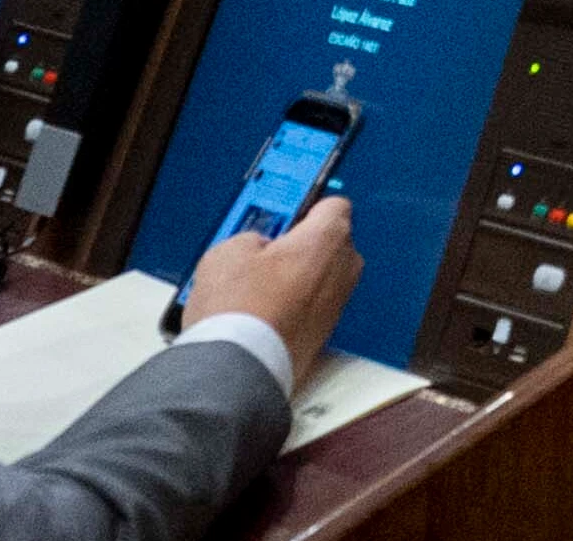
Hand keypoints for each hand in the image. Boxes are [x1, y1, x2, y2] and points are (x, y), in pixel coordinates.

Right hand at [187, 195, 364, 367]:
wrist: (238, 368)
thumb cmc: (239, 311)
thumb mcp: (228, 250)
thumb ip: (253, 236)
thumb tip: (257, 246)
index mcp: (328, 238)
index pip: (331, 205)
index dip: (303, 208)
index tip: (285, 212)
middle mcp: (344, 270)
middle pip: (327, 243)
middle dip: (298, 245)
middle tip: (262, 253)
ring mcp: (337, 305)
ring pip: (318, 277)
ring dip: (294, 277)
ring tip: (253, 288)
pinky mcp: (324, 334)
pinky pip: (310, 306)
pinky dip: (292, 304)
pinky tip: (260, 311)